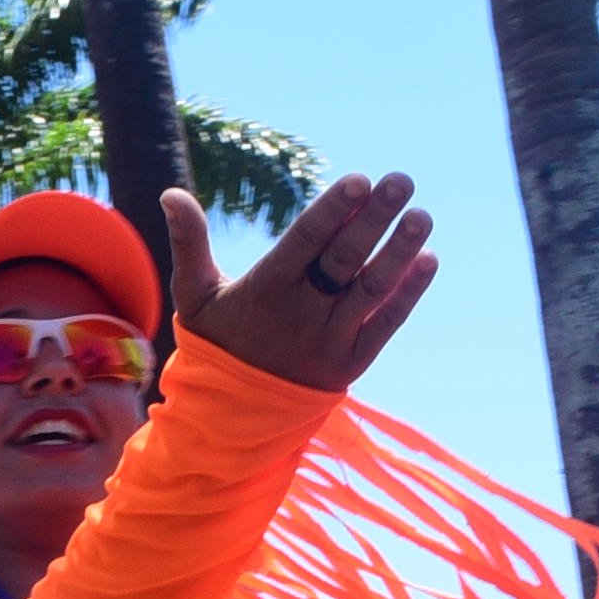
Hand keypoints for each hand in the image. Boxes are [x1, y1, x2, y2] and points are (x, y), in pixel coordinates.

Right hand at [167, 175, 437, 393]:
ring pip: (371, 290)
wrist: (233, 418)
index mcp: (265, 290)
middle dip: (374, 219)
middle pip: (344, 259)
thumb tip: (170, 192)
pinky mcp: (350, 363)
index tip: (360, 180)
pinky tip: (428, 261)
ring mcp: (330, 340)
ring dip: (399, 252)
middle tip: (400, 180)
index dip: (333, 210)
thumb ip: (189, 242)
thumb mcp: (194, 295)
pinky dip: (408, 295)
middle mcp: (302, 314)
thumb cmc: (217, 342)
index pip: (305, 242)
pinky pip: (384, 325)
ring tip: (422, 216)